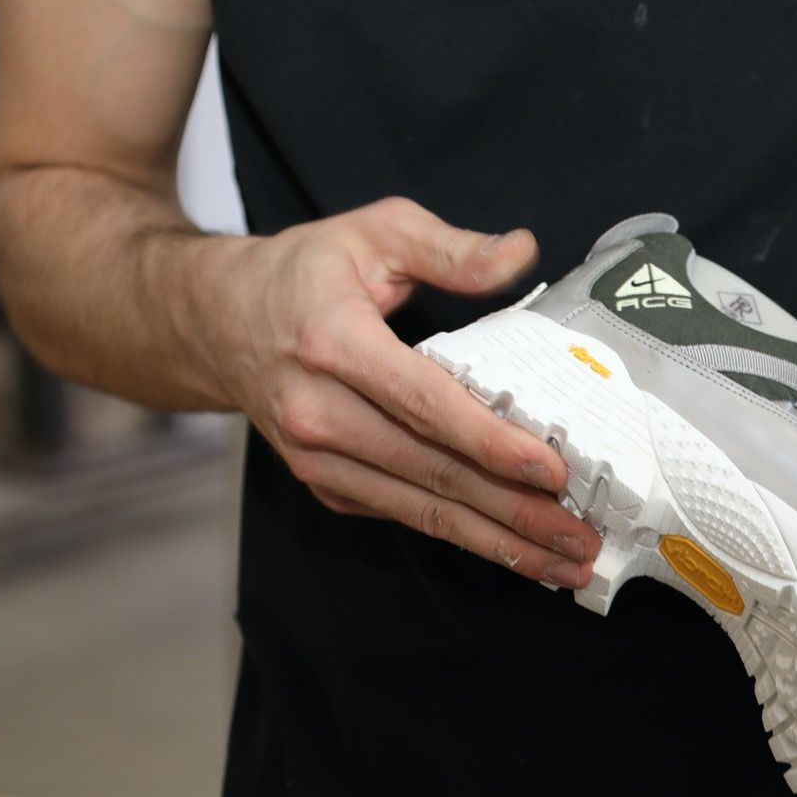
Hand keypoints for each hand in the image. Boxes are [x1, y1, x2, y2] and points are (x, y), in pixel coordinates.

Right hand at [205, 197, 600, 587]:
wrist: (214, 322)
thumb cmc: (304, 273)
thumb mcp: (375, 232)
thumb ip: (451, 249)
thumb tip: (522, 253)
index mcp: (332, 343)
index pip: (423, 403)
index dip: (490, 442)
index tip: (550, 470)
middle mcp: (317, 412)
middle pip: (431, 472)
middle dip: (514, 513)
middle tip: (581, 539)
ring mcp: (316, 458)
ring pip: (419, 509)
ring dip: (497, 543)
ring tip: (563, 565)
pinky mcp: (324, 483)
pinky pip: (402, 514)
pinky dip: (461, 536)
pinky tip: (513, 550)